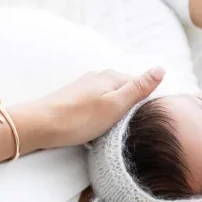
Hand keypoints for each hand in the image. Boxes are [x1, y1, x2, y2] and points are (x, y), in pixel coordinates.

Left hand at [12, 67, 165, 150]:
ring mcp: (84, 87)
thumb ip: (138, 88)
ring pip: (109, 100)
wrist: (39, 125)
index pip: (140, 84)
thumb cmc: (79, 119)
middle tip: (132, 129)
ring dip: (115, 114)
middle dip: (130, 108)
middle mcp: (98, 77)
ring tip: (114, 132)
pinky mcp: (74, 99)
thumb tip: (161, 68)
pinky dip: (101, 117)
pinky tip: (97, 130)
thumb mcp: (116, 105)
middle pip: (124, 91)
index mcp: (111, 77)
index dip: (147, 101)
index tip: (148, 120)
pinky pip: (96, 107)